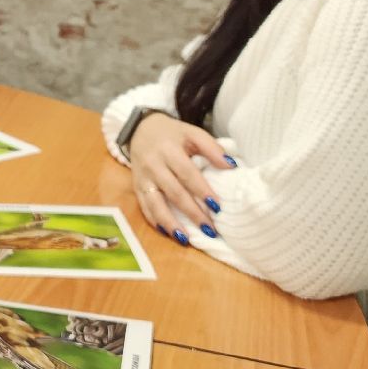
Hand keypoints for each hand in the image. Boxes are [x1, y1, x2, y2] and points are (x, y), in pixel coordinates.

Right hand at [128, 113, 233, 246]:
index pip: (187, 174)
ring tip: (185, 239)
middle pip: (174, 192)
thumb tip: (231, 166)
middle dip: (192, 213)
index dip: (202, 191)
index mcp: (168, 150)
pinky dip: (155, 221)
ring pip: (155, 204)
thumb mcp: (193, 133)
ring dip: (170, 223)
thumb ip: (212, 148)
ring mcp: (143, 178)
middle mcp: (153, 165)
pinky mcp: (136, 187)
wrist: (141, 129)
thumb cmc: (172, 134)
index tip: (217, 207)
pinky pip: (144, 207)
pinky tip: (167, 232)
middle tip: (209, 229)